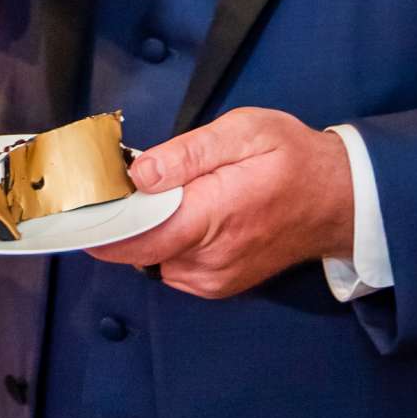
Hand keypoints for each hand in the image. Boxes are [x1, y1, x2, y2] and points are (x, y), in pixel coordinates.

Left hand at [88, 109, 354, 296]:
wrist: (340, 201)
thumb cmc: (294, 159)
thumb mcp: (245, 132)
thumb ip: (188, 153)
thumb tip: (139, 174)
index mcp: (213, 217)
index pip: (135, 237)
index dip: (97, 224)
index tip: (76, 206)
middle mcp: (209, 260)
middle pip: (135, 249)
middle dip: (119, 220)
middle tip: (118, 186)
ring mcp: (213, 279)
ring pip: (150, 258)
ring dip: (145, 231)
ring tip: (165, 197)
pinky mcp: (216, 285)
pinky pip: (169, 266)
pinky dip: (165, 243)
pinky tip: (184, 217)